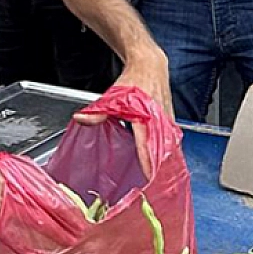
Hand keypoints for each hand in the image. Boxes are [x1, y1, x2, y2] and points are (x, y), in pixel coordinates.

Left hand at [74, 48, 170, 177]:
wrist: (150, 66)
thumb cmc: (133, 81)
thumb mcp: (113, 97)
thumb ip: (98, 113)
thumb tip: (80, 119)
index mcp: (146, 116)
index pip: (147, 146)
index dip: (147, 163)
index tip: (146, 178)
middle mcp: (161, 120)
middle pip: (161, 151)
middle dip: (156, 169)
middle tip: (150, 187)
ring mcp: (169, 121)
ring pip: (168, 147)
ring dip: (162, 162)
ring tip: (156, 179)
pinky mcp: (172, 121)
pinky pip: (170, 141)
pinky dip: (165, 152)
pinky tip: (160, 164)